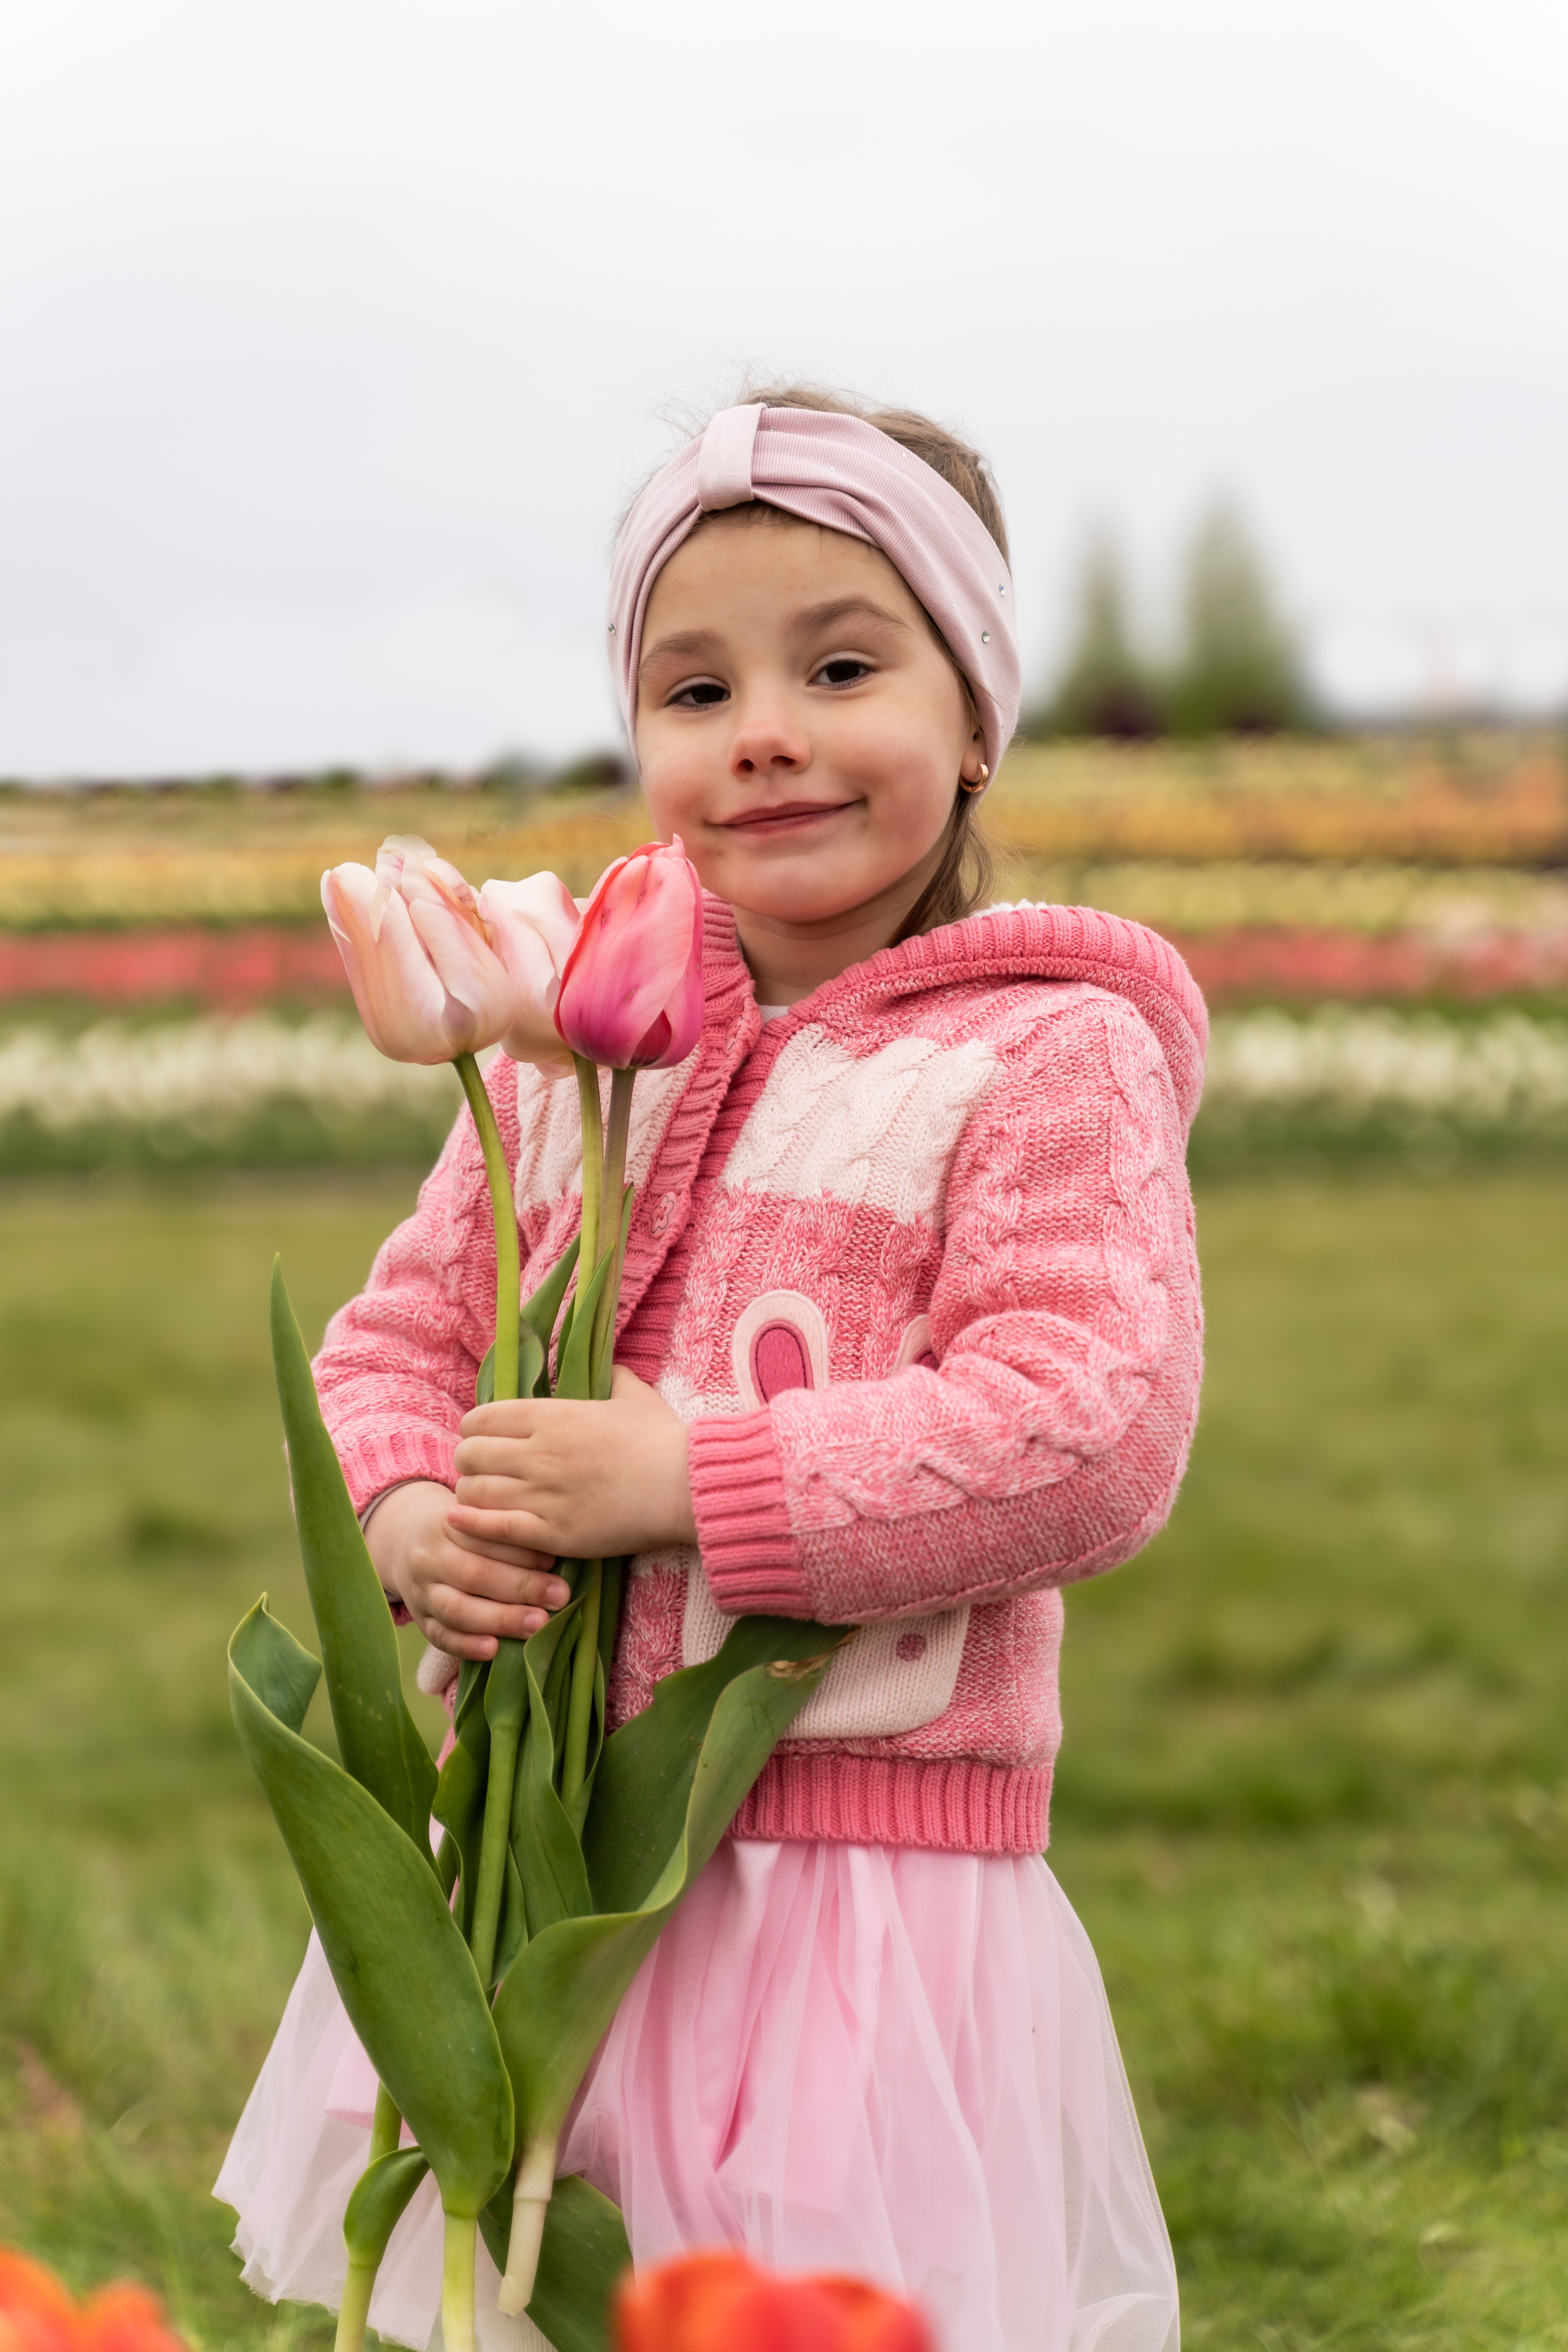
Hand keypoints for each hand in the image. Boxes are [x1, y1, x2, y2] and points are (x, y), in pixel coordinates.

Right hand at [365, 1479, 571, 1661]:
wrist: (407, 1543)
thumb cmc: (464, 1529)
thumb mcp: (478, 1516)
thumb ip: (506, 1527)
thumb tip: (557, 1545)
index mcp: (446, 1523)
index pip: (483, 1537)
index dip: (519, 1550)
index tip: (553, 1560)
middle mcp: (428, 1558)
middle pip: (474, 1574)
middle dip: (520, 1587)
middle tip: (559, 1596)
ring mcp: (421, 1592)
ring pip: (457, 1609)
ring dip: (500, 1619)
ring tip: (538, 1624)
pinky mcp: (420, 1621)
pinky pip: (440, 1637)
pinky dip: (466, 1646)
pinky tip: (494, 1650)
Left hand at [451, 1366, 697, 1562]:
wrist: (685, 1486)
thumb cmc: (662, 1439)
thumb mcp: (634, 1395)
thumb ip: (612, 1377)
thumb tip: (606, 1368)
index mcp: (552, 1416)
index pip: (481, 1418)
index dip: (474, 1428)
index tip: (483, 1438)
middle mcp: (539, 1454)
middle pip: (470, 1455)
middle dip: (469, 1461)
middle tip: (481, 1469)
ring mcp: (544, 1495)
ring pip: (476, 1492)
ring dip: (473, 1494)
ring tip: (482, 1497)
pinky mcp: (553, 1533)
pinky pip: (494, 1528)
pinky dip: (472, 1524)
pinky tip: (460, 1522)